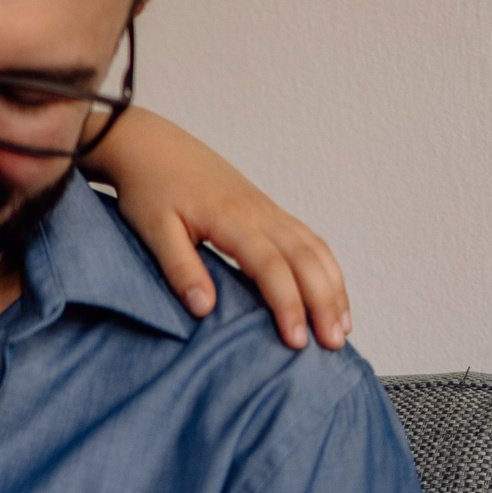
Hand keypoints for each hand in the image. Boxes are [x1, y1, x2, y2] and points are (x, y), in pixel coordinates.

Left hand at [93, 110, 350, 351]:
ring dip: (333, 288)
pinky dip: (326, 269)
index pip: (271, 267)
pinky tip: (331, 294)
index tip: (296, 341)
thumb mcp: (154, 229)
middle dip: (324, 303)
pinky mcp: (268, 210)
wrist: (151, 146)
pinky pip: (309, 240)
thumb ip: (179, 267)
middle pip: (306, 259)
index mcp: (232, 218)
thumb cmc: (149, 189)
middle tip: (333, 345)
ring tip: (343, 328)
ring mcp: (268, 210)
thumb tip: (204, 309)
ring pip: (315, 249)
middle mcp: (260, 213)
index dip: (288, 305)